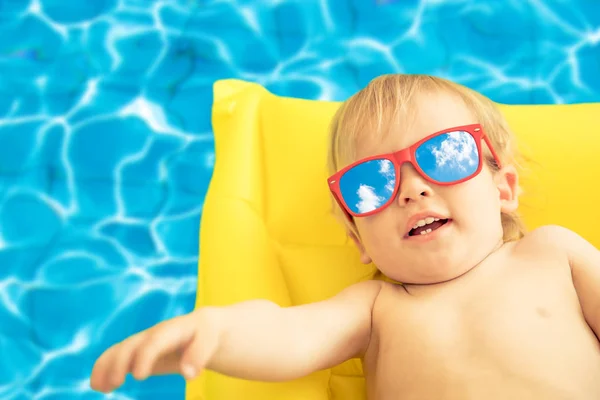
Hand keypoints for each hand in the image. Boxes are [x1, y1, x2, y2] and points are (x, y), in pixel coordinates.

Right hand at [90, 309, 218, 392]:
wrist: (202, 326)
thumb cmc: (208, 333)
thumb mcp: (211, 339)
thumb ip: (200, 354)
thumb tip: (189, 374)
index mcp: (175, 327)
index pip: (157, 339)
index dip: (145, 355)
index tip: (138, 375)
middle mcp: (156, 332)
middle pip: (134, 343)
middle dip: (121, 361)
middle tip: (114, 383)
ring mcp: (146, 340)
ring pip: (121, 349)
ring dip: (107, 365)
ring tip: (99, 387)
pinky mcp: (140, 350)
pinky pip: (118, 355)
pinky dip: (106, 368)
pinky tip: (99, 386)